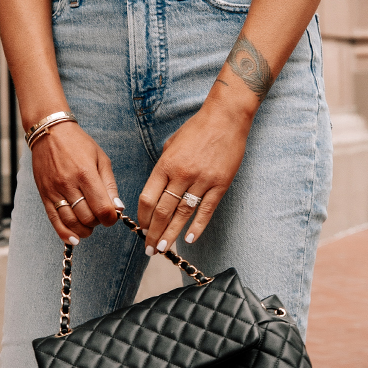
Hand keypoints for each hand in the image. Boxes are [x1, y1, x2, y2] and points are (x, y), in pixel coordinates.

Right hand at [31, 123, 121, 243]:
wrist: (50, 134)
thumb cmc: (79, 145)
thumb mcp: (101, 159)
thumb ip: (110, 185)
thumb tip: (117, 208)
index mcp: (86, 174)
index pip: (101, 208)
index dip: (111, 218)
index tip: (112, 216)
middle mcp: (69, 184)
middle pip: (87, 217)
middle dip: (98, 222)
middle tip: (100, 216)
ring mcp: (54, 191)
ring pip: (71, 222)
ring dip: (84, 230)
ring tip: (90, 226)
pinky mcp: (44, 195)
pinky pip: (54, 220)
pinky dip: (65, 233)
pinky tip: (74, 239)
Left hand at [138, 90, 254, 255]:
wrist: (226, 117)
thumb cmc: (197, 129)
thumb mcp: (172, 143)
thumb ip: (164, 166)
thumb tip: (157, 188)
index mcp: (166, 164)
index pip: (149, 198)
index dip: (143, 217)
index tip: (141, 228)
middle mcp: (182, 174)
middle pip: (163, 211)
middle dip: (154, 232)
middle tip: (149, 249)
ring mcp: (202, 180)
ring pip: (183, 214)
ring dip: (172, 234)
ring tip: (164, 249)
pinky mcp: (220, 184)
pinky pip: (206, 210)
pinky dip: (197, 226)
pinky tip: (189, 239)